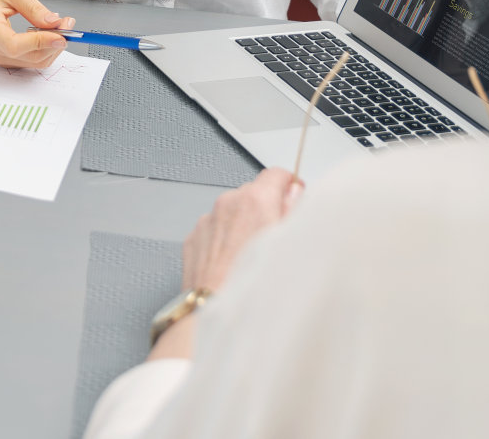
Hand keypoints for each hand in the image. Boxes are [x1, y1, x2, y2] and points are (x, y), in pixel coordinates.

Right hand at [0, 0, 73, 67]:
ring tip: (60, 26)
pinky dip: (43, 50)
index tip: (61, 35)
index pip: (14, 45)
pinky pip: (29, 61)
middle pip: (27, 57)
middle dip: (53, 43)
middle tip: (68, 24)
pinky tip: (48, 34)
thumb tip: (54, 23)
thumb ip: (34, 8)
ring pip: (32, 62)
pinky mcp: (3, 58)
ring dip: (51, 47)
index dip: (40, 43)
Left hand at [182, 168, 302, 292]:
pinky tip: (233, 265)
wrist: (217, 314)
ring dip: (242, 226)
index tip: (293, 200)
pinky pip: (213, 231)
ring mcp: (207, 221)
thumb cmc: (255, 288)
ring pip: (231, 213)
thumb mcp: (293, 246)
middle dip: (265, 209)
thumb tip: (295, 196)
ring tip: (251, 258)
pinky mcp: (194, 239)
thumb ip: (294, 211)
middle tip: (275, 237)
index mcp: (256, 201)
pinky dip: (223, 242)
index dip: (288, 187)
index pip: (276, 174)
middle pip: (253, 193)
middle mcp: (227, 204)